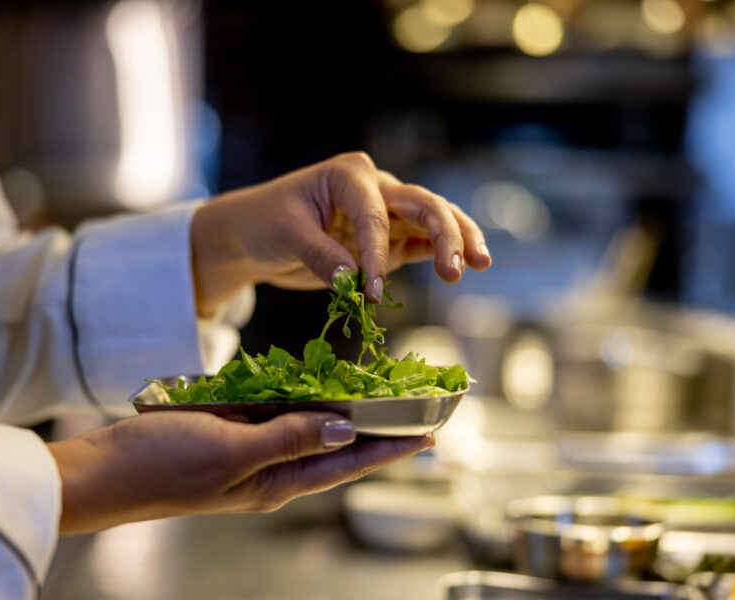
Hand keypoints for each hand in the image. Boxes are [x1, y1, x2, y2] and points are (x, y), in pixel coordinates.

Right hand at [48, 411, 432, 534]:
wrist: (102, 472)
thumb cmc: (160, 467)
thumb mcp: (231, 452)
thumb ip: (290, 438)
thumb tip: (345, 426)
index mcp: (276, 483)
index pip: (349, 463)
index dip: (392, 448)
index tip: (432, 434)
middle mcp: (269, 469)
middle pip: (337, 447)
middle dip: (379, 428)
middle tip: (417, 408)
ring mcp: (248, 450)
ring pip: (310, 428)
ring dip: (344, 411)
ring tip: (381, 394)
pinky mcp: (228, 431)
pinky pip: (276, 414)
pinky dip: (301, 399)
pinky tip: (316, 385)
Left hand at [191, 152, 490, 315]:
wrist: (254, 234)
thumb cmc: (266, 222)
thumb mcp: (285, 234)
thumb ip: (320, 255)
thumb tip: (351, 280)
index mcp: (348, 174)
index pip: (375, 213)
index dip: (377, 253)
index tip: (373, 290)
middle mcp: (374, 187)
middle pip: (423, 204)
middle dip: (445, 234)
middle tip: (455, 270)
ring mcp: (386, 213)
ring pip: (433, 221)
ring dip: (457, 241)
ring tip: (479, 264)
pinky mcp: (387, 240)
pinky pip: (420, 244)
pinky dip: (439, 255)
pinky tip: (462, 267)